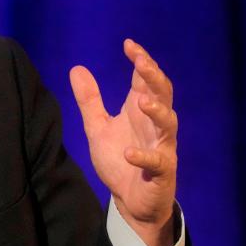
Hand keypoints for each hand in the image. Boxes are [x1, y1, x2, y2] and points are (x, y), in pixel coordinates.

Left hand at [69, 39, 177, 245]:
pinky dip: (144, 157)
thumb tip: (77, 68)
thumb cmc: (120, 160)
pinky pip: (158, 162)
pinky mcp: (162, 172)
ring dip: (158, 111)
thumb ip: (90, 100)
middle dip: (154, 77)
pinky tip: (129, 152)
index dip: (141, 61)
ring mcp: (161, 147)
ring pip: (168, 124)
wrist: (130, 200)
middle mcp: (154, 125)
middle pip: (163, 94)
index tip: (129, 45)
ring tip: (142, 100)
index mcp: (140, 111)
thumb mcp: (98, 127)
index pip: (146, 79)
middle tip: (141, 62)